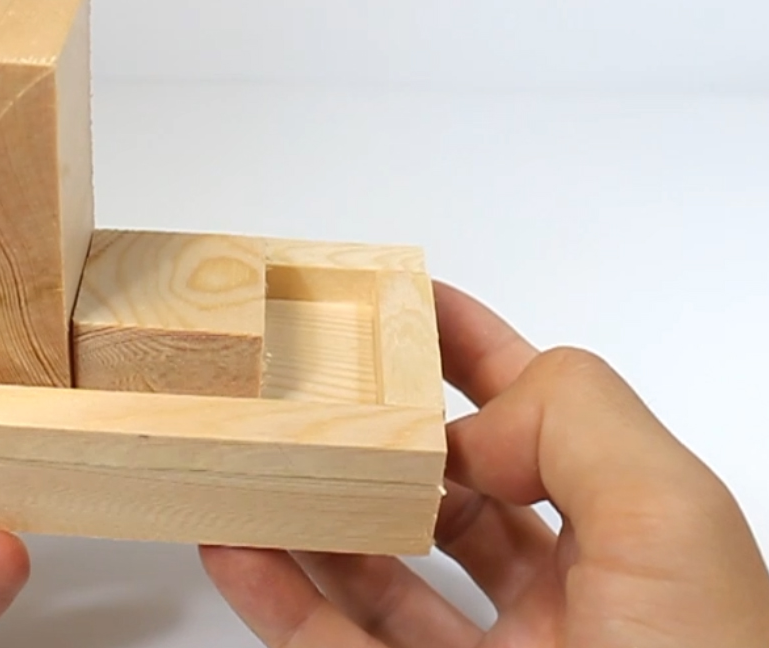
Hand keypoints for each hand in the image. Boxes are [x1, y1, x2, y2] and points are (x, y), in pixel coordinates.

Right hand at [201, 281, 768, 646]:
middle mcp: (562, 605)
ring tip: (250, 458)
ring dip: (308, 515)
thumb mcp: (671, 524)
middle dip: (379, 433)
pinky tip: (237, 547)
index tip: (402, 303)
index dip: (473, 352)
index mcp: (632, 546)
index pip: (540, 419)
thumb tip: (473, 424)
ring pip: (377, 574)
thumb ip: (577, 423)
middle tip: (308, 383)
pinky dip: (276, 598)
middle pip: (447, 493)